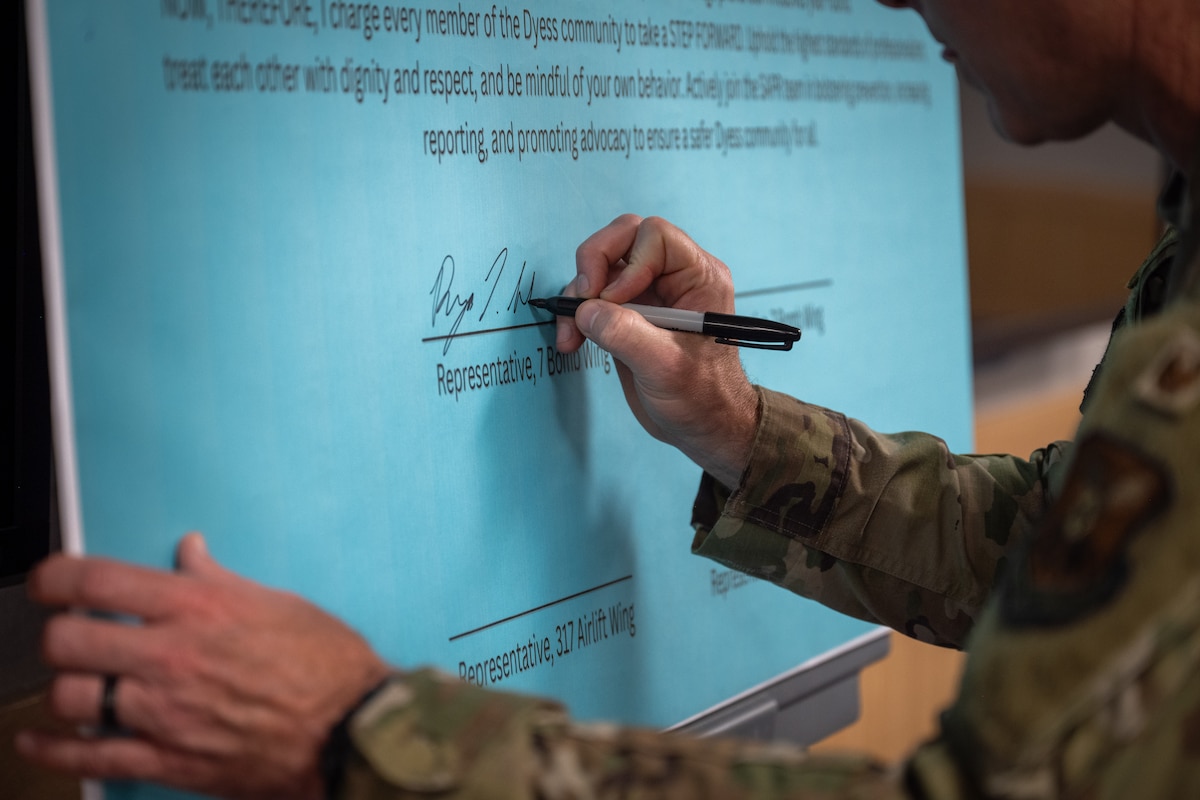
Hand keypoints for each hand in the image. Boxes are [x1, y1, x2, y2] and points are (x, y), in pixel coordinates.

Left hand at [16, 533, 390, 799]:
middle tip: (70, 635)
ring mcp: (164, 711)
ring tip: (77, 682)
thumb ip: (220, 579)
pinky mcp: (169, 758)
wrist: (349, 728)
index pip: (98, 581)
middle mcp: (171, 656)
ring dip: (64, 687)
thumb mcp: (277, 602)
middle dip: (58, 634)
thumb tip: (191, 554)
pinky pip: (90, 756)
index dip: (55, 577)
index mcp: (198, 608)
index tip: (48, 581)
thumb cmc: (327, 664)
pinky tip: (41, 739)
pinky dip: (55, 748)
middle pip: (68, 639)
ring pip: (70, 696)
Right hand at [559, 215, 759, 487]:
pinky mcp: (629, 313)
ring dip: (579, 294)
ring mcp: (650, 293)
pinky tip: (572, 340)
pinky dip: (577, 313)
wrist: (702, 429)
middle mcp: (674, 277)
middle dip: (594, 265)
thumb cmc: (701, 399)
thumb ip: (626, 334)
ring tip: (571, 334)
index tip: (614, 301)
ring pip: (603, 266)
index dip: (627, 262)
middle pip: (624, 238)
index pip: (655, 237)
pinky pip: (595, 294)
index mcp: (698, 277)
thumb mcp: (665, 368)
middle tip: (582, 300)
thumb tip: (585, 310)